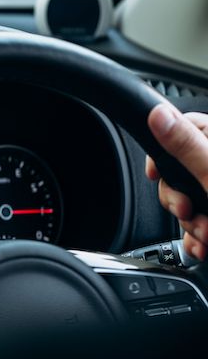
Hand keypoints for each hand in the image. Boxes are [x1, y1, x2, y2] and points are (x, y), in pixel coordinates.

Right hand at [145, 104, 207, 259]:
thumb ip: (186, 145)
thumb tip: (159, 115)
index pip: (184, 129)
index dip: (163, 153)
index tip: (156, 174)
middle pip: (182, 171)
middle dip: (179, 199)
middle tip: (188, 210)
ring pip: (191, 199)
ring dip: (192, 223)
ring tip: (206, 235)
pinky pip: (203, 218)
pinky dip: (199, 234)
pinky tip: (205, 244)